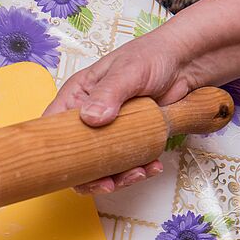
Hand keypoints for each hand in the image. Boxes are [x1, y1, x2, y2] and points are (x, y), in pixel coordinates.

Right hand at [44, 34, 195, 193]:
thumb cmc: (153, 55)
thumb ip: (108, 93)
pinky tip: (151, 166)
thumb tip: (91, 118)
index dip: (54, 151)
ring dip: (118, 177)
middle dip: (90, 176)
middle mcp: (88, 118)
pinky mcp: (128, 142)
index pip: (52, 128)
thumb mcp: (128, 71)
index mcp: (76, 98)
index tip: (69, 168)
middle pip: (74, 157)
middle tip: (108, 183)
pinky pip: (125, 165)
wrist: (187, 63)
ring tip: (138, 173)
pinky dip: (138, 171)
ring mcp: (108, 133)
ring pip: (100, 167)